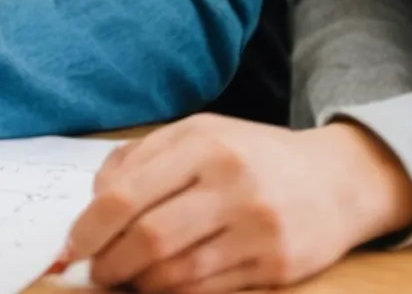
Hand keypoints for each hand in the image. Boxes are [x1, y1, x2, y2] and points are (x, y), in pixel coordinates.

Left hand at [57, 116, 411, 291]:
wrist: (339, 180)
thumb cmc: (253, 156)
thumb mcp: (198, 134)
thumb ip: (140, 159)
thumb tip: (90, 204)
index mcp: (204, 143)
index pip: (125, 195)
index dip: (88, 228)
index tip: (72, 246)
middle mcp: (231, 183)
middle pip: (147, 238)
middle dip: (109, 263)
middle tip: (95, 270)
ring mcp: (257, 228)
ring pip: (175, 272)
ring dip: (138, 283)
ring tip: (126, 277)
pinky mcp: (277, 266)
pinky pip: (207, 290)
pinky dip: (173, 292)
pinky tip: (161, 285)